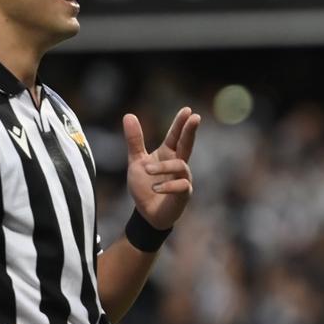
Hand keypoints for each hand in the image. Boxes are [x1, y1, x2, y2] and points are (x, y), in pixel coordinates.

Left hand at [123, 107, 199, 230]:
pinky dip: (167, 185)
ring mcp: (183, 179)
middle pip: (187, 144)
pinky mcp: (183, 195)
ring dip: (163, 166)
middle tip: (195, 118)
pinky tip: (155, 188)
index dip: (181, 123)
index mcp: (168, 154)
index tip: (188, 110)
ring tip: (147, 170)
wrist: (146, 214)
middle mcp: (179, 164)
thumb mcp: (136, 161)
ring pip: (180, 166)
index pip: (176, 135)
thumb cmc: (144, 186)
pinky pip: (181, 186)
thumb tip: (128, 115)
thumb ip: (135, 140)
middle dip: (190, 131)